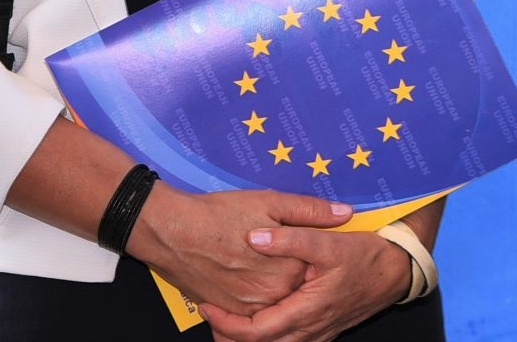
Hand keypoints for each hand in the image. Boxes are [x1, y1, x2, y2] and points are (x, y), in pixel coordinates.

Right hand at [126, 185, 350, 317]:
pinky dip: (254, 303)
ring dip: (276, 292)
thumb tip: (344, 213)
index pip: (316, 270)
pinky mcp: (228, 312)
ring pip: (274, 304)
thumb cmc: (219, 214)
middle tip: (275, 254)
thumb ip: (310, 211)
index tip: (307, 246)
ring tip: (260, 266)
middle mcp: (272, 297)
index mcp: (288, 271)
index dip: (312, 256)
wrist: (171, 231)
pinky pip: (250, 315)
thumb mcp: (269, 202)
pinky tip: (248, 281)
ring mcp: (249, 309)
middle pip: (295, 290)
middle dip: (293, 275)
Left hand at [199, 227, 407, 341]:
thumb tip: (253, 237)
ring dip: (247, 337)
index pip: (256, 332)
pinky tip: (256, 318)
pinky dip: (266, 336)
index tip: (207, 306)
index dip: (227, 323)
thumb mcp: (328, 242)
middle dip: (230, 336)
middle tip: (208, 314)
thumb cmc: (363, 256)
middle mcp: (310, 331)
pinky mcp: (323, 330)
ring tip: (224, 320)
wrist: (397, 271)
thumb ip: (290, 238)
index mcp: (306, 311)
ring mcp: (318, 334)